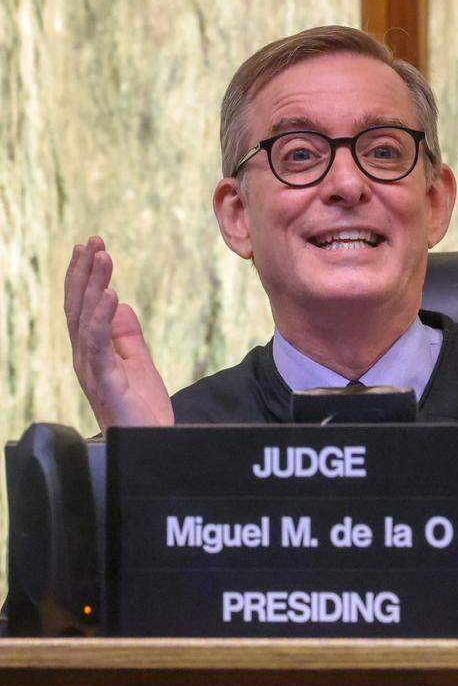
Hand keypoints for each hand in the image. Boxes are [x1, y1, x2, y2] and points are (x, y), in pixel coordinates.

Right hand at [64, 235, 174, 431]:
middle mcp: (85, 358)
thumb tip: (117, 303)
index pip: (83, 307)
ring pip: (85, 319)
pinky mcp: (105, 382)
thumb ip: (126, 336)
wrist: (151, 444)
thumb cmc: (142, 409)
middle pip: (79, 307)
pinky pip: (98, 345)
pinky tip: (108, 295)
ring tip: (102, 257)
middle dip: (84, 272)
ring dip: (93, 285)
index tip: (92, 247)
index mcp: (92, 351)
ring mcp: (91, 370)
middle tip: (92, 241)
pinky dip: (100, 318)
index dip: (84, 277)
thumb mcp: (138, 363)